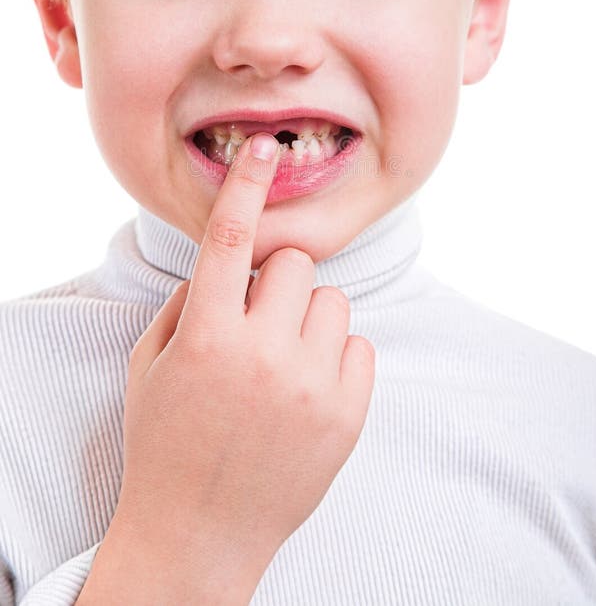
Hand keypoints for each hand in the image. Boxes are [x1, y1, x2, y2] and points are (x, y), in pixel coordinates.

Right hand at [114, 133, 375, 579]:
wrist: (201, 534)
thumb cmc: (165, 443)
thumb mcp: (151, 367)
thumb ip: (186, 304)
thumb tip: (226, 265)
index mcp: (207, 338)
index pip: (230, 240)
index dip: (247, 187)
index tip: (264, 147)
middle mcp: (263, 355)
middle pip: (294, 263)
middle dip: (274, 281)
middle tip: (256, 320)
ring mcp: (311, 386)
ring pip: (332, 299)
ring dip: (306, 317)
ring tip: (282, 360)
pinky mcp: (348, 414)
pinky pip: (358, 345)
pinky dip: (334, 355)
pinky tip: (307, 387)